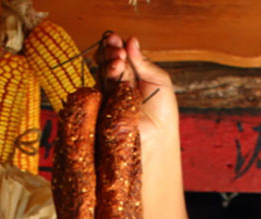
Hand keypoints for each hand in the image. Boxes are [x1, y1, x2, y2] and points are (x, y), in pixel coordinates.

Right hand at [99, 33, 179, 161]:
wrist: (158, 136)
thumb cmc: (163, 111)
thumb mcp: (159, 80)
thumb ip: (144, 62)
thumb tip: (131, 40)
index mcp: (134, 74)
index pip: (121, 54)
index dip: (117, 45)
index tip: (119, 40)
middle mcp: (119, 82)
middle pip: (109, 60)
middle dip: (111, 50)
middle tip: (118, 50)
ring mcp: (109, 94)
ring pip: (102, 71)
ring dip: (108, 61)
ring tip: (119, 61)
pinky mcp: (102, 106)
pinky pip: (97, 86)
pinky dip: (104, 75)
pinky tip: (114, 70)